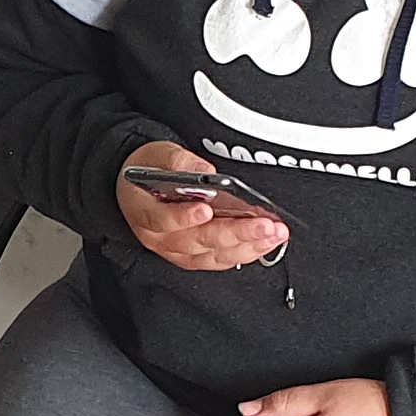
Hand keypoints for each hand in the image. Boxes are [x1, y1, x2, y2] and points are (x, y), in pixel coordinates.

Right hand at [118, 140, 285, 271]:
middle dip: (235, 233)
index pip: (163, 219)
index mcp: (145, 212)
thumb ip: (179, 162)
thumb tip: (205, 172)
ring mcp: (179, 251)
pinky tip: (265, 242)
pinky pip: (221, 260)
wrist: (141, 188)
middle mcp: (161, 238)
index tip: (206, 209)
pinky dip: (246, 252)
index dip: (184, 217)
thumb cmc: (150, 173)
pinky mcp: (195, 257)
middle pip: (199, 241)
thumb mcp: (158, 155)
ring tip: (274, 233)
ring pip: (214, 254)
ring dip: (248, 245)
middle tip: (263, 224)